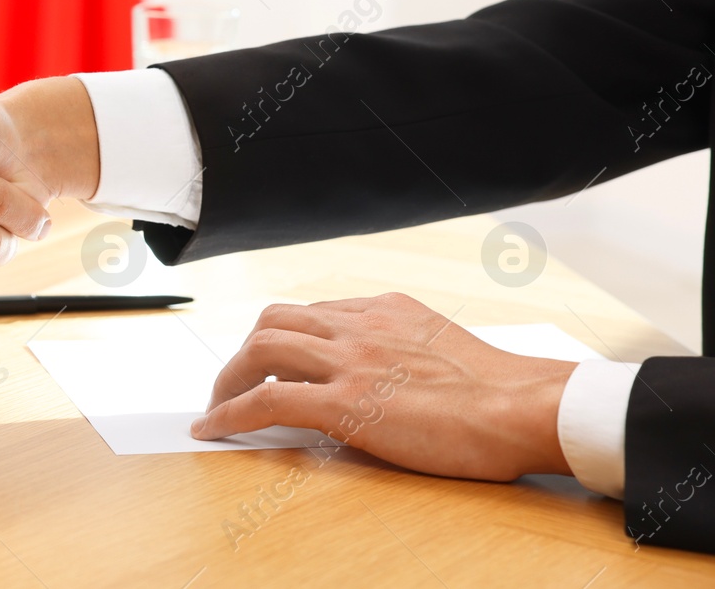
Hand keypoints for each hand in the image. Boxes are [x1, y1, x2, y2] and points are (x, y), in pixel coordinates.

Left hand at [190, 292, 577, 481]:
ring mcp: (349, 361)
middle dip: (245, 352)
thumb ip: (402, 347)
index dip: (283, 338)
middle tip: (233, 383)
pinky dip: (229, 413)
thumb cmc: (500, 390)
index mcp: (384, 309)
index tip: (269, 360)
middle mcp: (359, 326)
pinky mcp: (345, 402)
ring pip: (261, 350)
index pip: (312, 313)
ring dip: (228, 379)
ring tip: (217, 406)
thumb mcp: (441, 346)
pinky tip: (214, 429)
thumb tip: (378, 376)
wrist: (523, 407)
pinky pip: (266, 400)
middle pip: (274, 321)